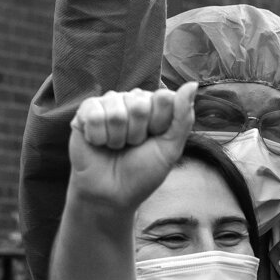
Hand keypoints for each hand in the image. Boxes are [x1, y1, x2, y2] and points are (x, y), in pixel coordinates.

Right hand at [67, 83, 198, 213]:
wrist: (112, 195)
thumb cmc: (142, 172)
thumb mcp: (170, 149)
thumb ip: (182, 117)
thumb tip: (193, 84)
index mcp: (154, 105)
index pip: (163, 98)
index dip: (159, 124)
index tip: (153, 140)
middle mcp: (131, 100)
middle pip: (139, 105)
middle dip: (136, 134)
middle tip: (132, 146)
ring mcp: (108, 104)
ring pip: (116, 113)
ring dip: (117, 139)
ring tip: (115, 146)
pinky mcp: (86, 112)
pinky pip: (95, 116)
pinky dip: (99, 138)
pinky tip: (99, 143)